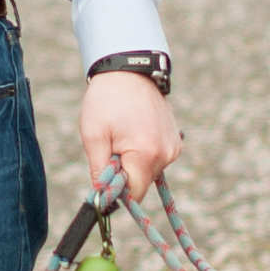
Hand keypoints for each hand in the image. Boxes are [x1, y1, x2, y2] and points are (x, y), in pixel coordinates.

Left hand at [77, 69, 179, 207]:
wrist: (129, 70)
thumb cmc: (106, 101)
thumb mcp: (93, 136)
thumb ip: (99, 172)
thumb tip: (102, 199)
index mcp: (146, 154)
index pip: (133, 195)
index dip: (116, 192)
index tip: (105, 175)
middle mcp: (167, 154)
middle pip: (141, 184)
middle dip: (124, 174)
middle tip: (111, 148)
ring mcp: (174, 147)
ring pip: (149, 172)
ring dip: (134, 163)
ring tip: (123, 135)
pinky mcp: (176, 141)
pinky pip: (157, 160)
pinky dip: (143, 154)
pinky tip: (135, 132)